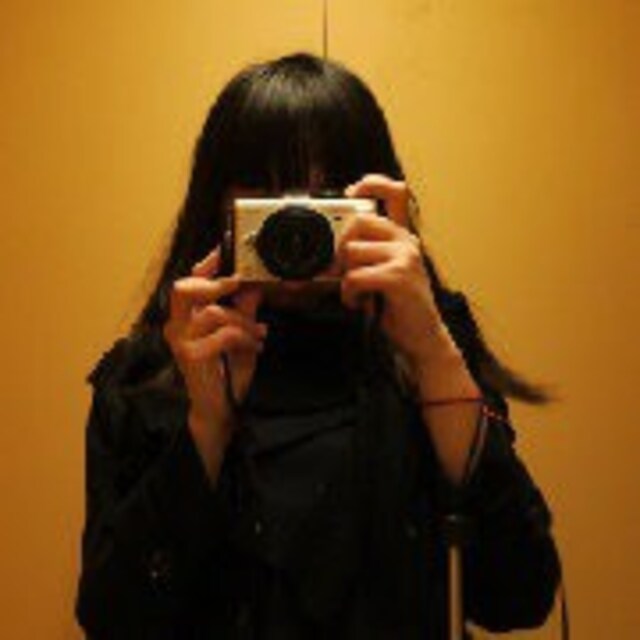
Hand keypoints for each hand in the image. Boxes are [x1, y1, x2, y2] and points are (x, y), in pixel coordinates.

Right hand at [163, 247, 265, 445]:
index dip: (206, 264)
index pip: (189, 281)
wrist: (220, 408)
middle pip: (182, 289)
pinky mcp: (190, 356)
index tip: (225, 252)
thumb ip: (244, 310)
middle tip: (237, 284)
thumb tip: (253, 286)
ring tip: (259, 333)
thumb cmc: (227, 371)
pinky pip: (222, 334)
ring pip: (212, 312)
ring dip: (242, 321)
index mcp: (186, 317)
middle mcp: (176, 326)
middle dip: (213, 283)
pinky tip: (254, 346)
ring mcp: (180, 342)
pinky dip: (244, 337)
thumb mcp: (241, 334)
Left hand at [340, 174, 453, 368]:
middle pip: (359, 222)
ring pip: (352, 251)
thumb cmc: (400, 307)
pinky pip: (355, 276)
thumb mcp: (385, 274)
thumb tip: (333, 248)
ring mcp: (404, 257)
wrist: (423, 338)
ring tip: (356, 294)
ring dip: (345, 278)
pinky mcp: (398, 277)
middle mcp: (407, 242)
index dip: (372, 185)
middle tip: (342, 272)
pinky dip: (350, 294)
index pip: (395, 193)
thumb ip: (368, 255)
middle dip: (341, 247)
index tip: (352, 192)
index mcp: (404, 238)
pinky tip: (360, 303)